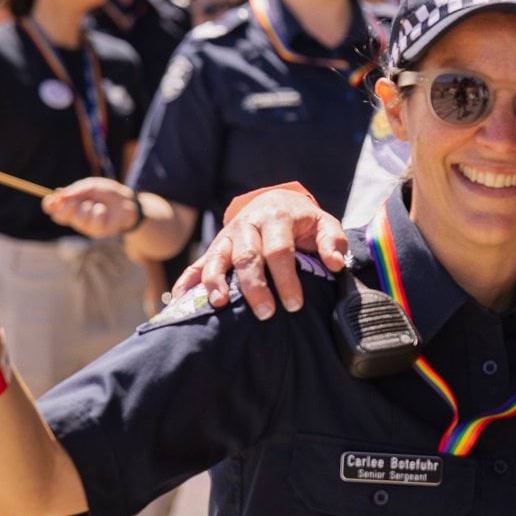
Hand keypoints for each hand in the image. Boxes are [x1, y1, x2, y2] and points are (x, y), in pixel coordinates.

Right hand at [43, 178, 140, 238]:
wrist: (128, 202)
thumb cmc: (108, 193)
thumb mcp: (92, 185)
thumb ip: (77, 189)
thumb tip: (60, 194)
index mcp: (70, 204)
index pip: (53, 208)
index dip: (49, 205)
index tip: (52, 199)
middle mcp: (74, 217)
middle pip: (59, 217)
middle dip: (66, 208)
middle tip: (75, 202)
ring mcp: (85, 226)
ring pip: (77, 218)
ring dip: (87, 208)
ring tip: (97, 204)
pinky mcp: (97, 232)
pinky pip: (93, 221)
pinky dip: (99, 211)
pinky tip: (104, 210)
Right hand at [173, 189, 348, 319]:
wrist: (274, 202)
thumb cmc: (302, 221)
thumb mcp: (324, 224)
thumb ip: (332, 242)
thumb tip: (335, 264)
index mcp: (276, 218)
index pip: (280, 251)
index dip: (286, 279)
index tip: (294, 305)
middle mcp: (248, 225)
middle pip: (247, 257)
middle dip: (255, 287)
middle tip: (266, 314)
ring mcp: (227, 236)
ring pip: (217, 259)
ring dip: (216, 282)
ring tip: (220, 304)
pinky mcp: (215, 247)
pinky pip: (197, 264)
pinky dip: (187, 281)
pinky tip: (180, 299)